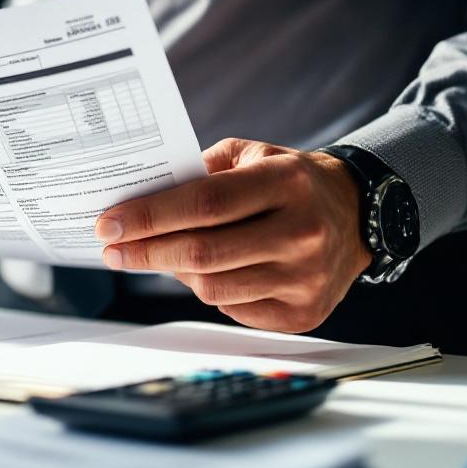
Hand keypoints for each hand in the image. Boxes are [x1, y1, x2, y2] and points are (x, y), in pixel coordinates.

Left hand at [94, 138, 368, 332]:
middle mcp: (301, 232)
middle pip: (202, 252)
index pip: (204, 204)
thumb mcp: (251, 154)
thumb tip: (140, 199)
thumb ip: (199, 171)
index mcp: (285, 182)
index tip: (109, 223)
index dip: (150, 216)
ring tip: (156, 255)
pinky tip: (204, 271)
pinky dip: (208, 290)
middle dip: (145, 252)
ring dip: (174, 272)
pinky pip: (232, 308)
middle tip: (112, 249)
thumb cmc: (289, 180)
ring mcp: (306, 277)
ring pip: (212, 287)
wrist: (357, 213)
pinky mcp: (303, 312)